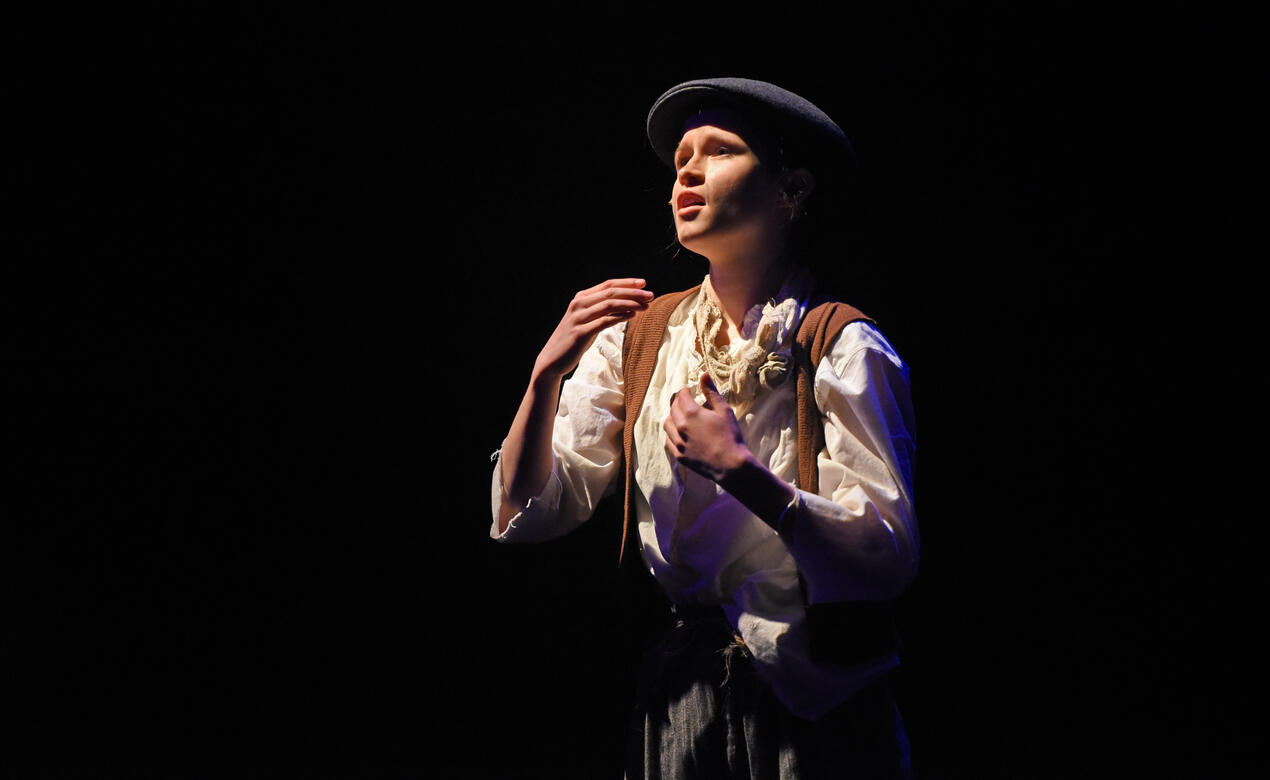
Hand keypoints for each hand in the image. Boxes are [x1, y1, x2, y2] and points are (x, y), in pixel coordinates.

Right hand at [533, 278, 652, 382]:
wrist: (553, 359)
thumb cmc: (574, 340)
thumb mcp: (588, 321)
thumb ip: (602, 311)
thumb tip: (627, 306)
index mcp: (581, 298)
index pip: (607, 285)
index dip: (626, 283)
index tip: (643, 283)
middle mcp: (579, 305)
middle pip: (610, 293)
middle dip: (633, 292)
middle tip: (651, 295)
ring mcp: (578, 318)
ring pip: (609, 305)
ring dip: (630, 304)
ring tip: (646, 306)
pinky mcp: (580, 333)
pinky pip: (603, 322)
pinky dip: (619, 317)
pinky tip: (632, 316)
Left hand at [663, 374, 750, 483]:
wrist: (730, 465)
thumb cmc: (730, 436)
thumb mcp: (724, 410)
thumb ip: (711, 392)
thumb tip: (704, 374)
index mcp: (691, 413)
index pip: (682, 397)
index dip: (685, 391)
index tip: (689, 390)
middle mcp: (680, 426)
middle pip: (673, 409)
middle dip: (678, 402)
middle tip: (684, 401)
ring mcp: (678, 442)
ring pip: (667, 424)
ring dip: (672, 417)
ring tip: (679, 416)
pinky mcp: (679, 455)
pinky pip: (668, 440)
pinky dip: (671, 433)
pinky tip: (677, 433)